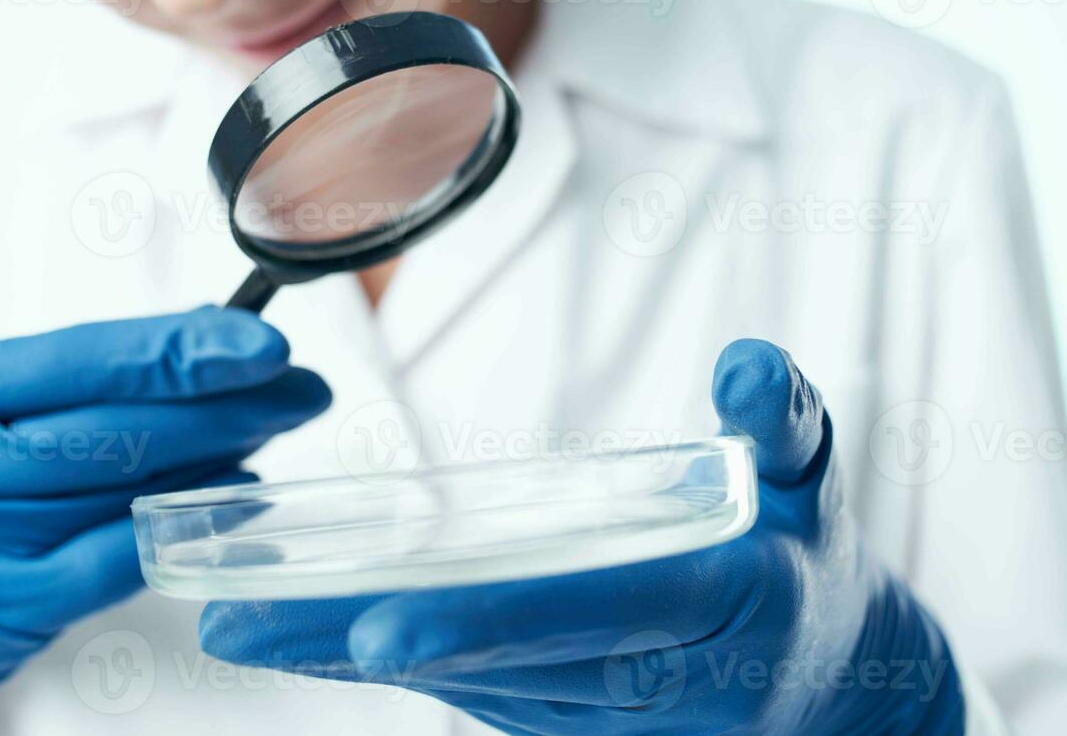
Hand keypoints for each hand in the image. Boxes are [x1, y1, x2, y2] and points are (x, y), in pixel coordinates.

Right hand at [0, 306, 329, 734]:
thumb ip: (93, 373)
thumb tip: (216, 337)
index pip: (74, 361)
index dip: (178, 351)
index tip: (264, 344)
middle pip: (101, 433)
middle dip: (219, 409)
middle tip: (298, 392)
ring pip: (108, 500)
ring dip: (208, 467)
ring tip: (268, 439)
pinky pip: (97, 571)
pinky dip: (172, 532)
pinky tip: (227, 505)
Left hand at [197, 340, 963, 734]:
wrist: (831, 699)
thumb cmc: (806, 574)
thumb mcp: (814, 492)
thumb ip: (784, 426)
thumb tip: (748, 365)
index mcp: (707, 617)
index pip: (581, 619)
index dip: (482, 623)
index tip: (381, 627)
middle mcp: (637, 681)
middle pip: (486, 663)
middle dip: (362, 646)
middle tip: (240, 622)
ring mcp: (589, 710)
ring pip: (455, 683)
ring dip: (343, 659)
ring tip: (235, 623)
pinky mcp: (558, 714)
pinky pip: (462, 688)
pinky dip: (376, 665)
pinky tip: (298, 637)